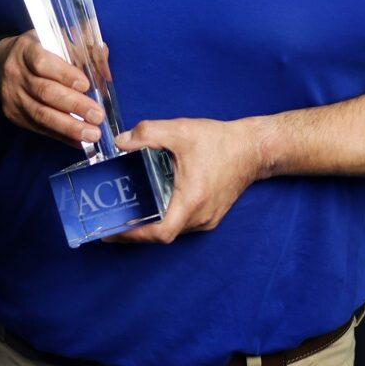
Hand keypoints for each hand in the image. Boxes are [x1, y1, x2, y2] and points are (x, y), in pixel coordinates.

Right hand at [0, 33, 105, 147]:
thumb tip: (104, 66)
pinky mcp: (14, 115)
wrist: (4, 61)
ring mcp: (13, 96)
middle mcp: (16, 73)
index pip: (43, 62)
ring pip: (41, 114)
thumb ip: (82, 49)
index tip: (86, 85)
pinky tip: (79, 141)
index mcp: (27, 49)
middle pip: (45, 92)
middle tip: (98, 116)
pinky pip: (39, 128)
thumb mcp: (56, 38)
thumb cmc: (40, 49)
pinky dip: (61, 136)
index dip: (64, 74)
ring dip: (69, 126)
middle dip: (74, 105)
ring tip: (92, 134)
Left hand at [104, 117, 263, 243]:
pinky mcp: (210, 215)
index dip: (133, 235)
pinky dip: (165, 217)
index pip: (161, 232)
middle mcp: (200, 217)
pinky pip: (182, 223)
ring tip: (127, 213)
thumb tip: (121, 142)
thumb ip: (148, 133)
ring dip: (150, 224)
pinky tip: (153, 204)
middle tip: (111, 221)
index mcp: (192, 200)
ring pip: (172, 229)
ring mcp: (207, 219)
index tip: (112, 231)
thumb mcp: (180, 130)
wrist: (253, 148)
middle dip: (135, 231)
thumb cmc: (220, 141)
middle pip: (162, 234)